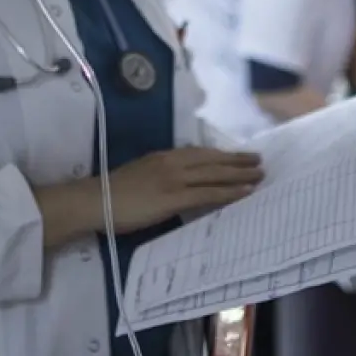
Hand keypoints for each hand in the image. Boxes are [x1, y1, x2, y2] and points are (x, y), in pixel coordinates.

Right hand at [99, 146, 262, 233]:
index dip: (222, 155)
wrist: (96, 201)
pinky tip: (244, 192)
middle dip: (238, 162)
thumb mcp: (141, 174)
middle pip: (213, 161)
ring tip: (259, 175)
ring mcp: (175, 179)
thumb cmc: (112, 194)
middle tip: (259, 162)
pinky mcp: (174, 197)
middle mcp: (173, 163)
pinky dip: (229, 192)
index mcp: (163, 157)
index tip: (238, 155)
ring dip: (240, 175)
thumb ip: (161, 175)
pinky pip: (208, 194)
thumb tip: (179, 182)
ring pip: (215, 175)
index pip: (200, 154)